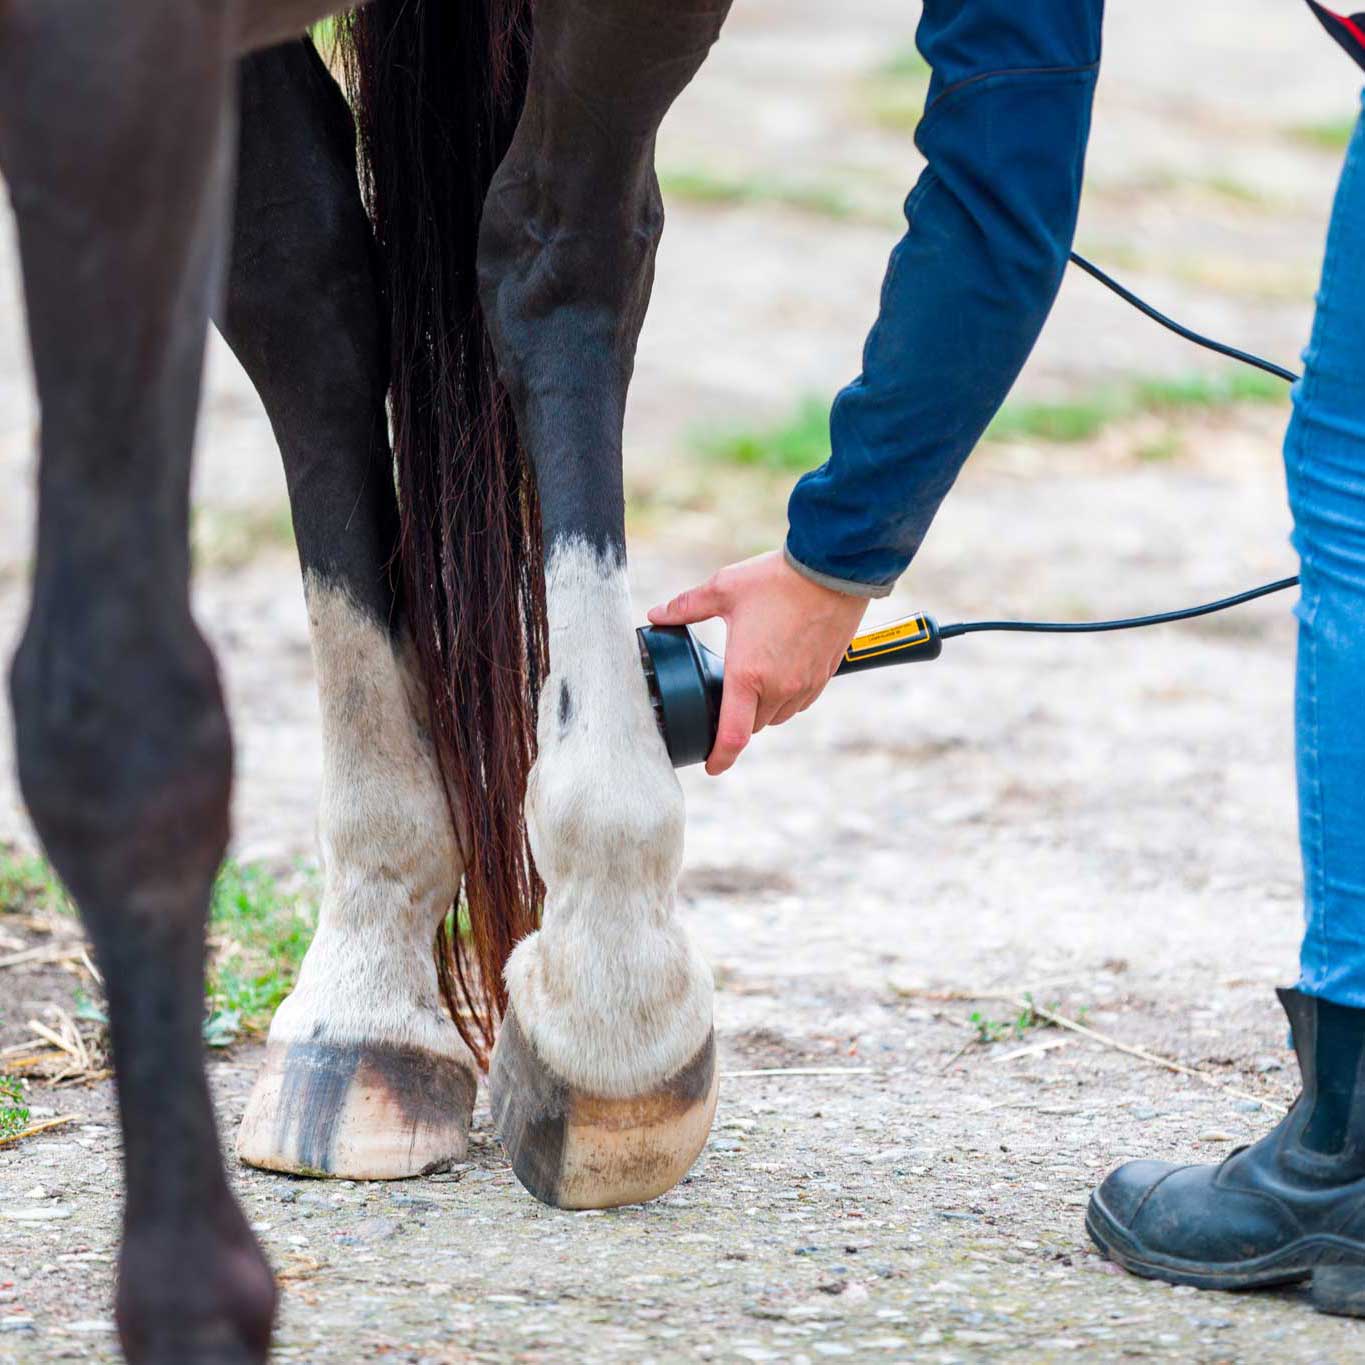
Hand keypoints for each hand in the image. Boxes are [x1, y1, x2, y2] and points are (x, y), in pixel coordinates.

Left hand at [648, 551, 868, 774]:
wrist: (832, 570)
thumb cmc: (776, 580)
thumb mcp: (723, 589)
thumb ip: (686, 607)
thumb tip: (657, 614)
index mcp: (747, 674)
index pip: (732, 736)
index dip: (719, 758)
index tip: (710, 766)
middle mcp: (778, 687)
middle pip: (752, 725)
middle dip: (737, 718)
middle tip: (727, 695)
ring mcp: (804, 684)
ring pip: (777, 716)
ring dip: (762, 708)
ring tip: (753, 679)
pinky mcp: (824, 676)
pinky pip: (800, 702)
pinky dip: (786, 697)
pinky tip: (780, 671)